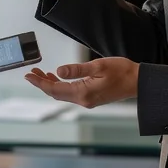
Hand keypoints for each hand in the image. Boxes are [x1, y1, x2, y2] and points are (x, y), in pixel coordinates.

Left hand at [24, 57, 138, 107]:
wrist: (138, 82)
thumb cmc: (121, 71)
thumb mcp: (98, 66)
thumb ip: (77, 69)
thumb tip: (59, 71)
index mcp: (84, 93)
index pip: (55, 89)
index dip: (40, 83)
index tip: (29, 76)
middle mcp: (83, 100)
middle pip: (56, 94)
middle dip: (42, 84)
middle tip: (31, 73)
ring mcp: (87, 100)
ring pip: (62, 94)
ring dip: (50, 84)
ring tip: (40, 73)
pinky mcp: (91, 98)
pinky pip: (70, 93)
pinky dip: (60, 86)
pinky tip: (56, 77)